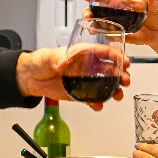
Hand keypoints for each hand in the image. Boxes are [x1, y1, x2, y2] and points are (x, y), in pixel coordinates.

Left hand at [15, 46, 131, 109]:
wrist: (31, 78)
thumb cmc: (41, 61)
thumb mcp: (48, 57)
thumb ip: (56, 59)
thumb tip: (62, 62)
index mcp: (84, 53)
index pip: (106, 52)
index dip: (118, 56)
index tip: (125, 62)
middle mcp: (88, 66)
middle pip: (111, 70)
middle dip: (121, 75)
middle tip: (125, 81)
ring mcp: (86, 80)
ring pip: (106, 85)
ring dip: (114, 90)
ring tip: (117, 95)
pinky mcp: (80, 93)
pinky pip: (93, 98)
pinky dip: (97, 103)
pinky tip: (98, 105)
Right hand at [85, 0, 157, 69]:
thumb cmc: (155, 16)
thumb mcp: (155, 7)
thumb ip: (152, 0)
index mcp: (124, 3)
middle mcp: (117, 12)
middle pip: (99, 10)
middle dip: (90, 12)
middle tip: (87, 15)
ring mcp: (117, 24)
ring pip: (101, 23)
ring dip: (94, 25)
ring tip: (92, 28)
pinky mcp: (120, 34)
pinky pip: (110, 35)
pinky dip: (106, 35)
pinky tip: (104, 36)